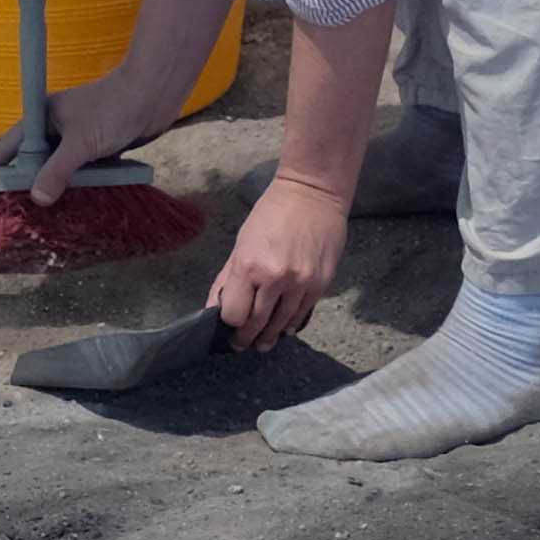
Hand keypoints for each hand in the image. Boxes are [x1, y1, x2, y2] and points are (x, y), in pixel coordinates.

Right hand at [21, 64, 177, 199]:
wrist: (154, 94)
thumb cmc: (113, 109)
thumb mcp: (80, 143)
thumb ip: (57, 171)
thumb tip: (38, 198)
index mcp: (42, 118)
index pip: (10, 145)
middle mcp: (56, 128)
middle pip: (34, 160)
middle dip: (27, 182)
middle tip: (14, 210)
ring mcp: (77, 138)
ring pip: (58, 167)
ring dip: (56, 185)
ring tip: (43, 213)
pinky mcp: (97, 148)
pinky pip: (81, 171)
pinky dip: (79, 184)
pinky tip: (76, 202)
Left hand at [207, 172, 344, 349]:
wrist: (312, 194)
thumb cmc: (271, 214)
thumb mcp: (241, 244)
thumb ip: (228, 279)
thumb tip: (217, 308)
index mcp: (249, 266)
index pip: (233, 314)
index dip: (229, 324)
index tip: (228, 327)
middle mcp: (275, 279)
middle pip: (257, 324)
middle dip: (247, 337)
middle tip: (242, 344)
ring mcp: (302, 283)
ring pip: (282, 324)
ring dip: (270, 336)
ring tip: (263, 343)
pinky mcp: (322, 284)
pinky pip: (303, 313)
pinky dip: (292, 323)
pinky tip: (284, 328)